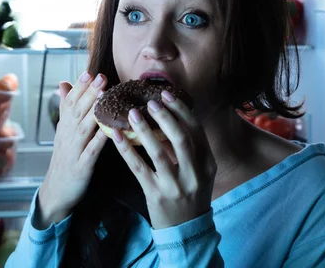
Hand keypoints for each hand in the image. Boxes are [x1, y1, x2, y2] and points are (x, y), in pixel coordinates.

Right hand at [35, 71, 107, 228]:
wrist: (56, 191)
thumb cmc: (65, 158)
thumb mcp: (63, 132)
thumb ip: (66, 108)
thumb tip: (64, 83)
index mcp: (65, 127)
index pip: (71, 102)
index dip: (80, 87)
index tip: (89, 71)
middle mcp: (68, 135)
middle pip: (78, 111)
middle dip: (89, 93)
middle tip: (100, 76)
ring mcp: (74, 151)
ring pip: (84, 128)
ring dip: (94, 111)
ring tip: (104, 97)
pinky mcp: (82, 166)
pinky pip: (91, 151)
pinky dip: (99, 140)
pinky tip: (108, 131)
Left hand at [111, 90, 216, 229]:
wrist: (186, 230)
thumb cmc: (190, 193)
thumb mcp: (199, 171)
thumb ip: (190, 148)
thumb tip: (170, 116)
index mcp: (207, 163)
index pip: (195, 129)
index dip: (181, 109)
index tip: (166, 94)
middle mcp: (194, 173)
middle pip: (180, 137)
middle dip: (164, 116)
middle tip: (150, 102)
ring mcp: (175, 185)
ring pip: (158, 152)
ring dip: (143, 129)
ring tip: (131, 113)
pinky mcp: (156, 195)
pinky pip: (138, 168)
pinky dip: (127, 150)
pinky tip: (117, 136)